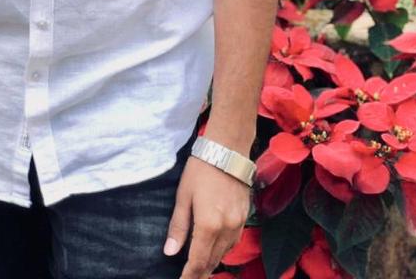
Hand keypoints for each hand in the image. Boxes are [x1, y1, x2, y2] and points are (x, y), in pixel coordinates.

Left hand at [164, 155, 250, 278]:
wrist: (227, 149)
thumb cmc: (201, 169)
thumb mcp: (183, 196)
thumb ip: (178, 226)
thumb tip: (170, 252)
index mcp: (208, 225)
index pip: (198, 262)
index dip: (189, 277)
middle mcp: (226, 229)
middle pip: (212, 261)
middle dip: (200, 273)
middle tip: (189, 278)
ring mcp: (238, 223)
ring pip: (224, 253)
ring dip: (211, 263)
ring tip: (199, 268)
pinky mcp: (245, 216)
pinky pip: (233, 241)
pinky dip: (223, 250)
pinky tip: (214, 248)